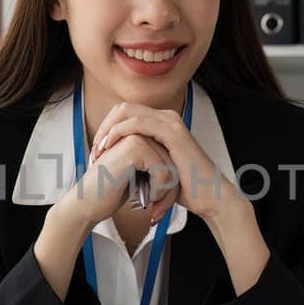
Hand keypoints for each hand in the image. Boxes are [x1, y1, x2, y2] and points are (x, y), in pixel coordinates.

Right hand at [68, 130, 180, 230]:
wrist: (87, 204)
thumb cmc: (112, 192)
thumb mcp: (140, 175)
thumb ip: (157, 164)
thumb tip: (183, 167)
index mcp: (139, 134)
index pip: (171, 158)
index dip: (169, 184)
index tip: (158, 203)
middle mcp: (138, 130)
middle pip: (173, 161)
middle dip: (170, 190)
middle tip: (156, 209)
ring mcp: (136, 136)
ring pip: (172, 168)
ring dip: (165, 193)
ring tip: (149, 204)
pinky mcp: (134, 147)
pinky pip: (164, 172)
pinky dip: (158, 191)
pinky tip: (143, 198)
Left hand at [89, 101, 247, 225]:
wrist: (210, 196)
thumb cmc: (186, 188)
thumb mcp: (156, 170)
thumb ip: (142, 161)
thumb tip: (121, 164)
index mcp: (162, 124)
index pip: (125, 114)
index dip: (107, 129)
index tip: (97, 152)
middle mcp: (166, 117)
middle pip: (123, 108)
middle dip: (104, 127)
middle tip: (94, 150)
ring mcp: (170, 121)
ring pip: (127, 111)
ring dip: (107, 130)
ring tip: (98, 151)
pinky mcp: (172, 131)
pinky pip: (137, 123)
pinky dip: (118, 133)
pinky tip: (109, 148)